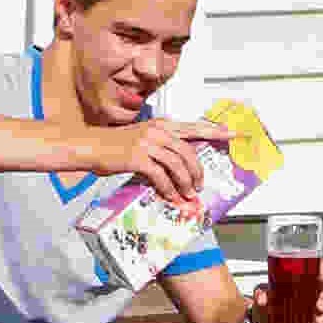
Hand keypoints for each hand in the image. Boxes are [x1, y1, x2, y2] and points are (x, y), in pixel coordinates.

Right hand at [79, 116, 223, 209]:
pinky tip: (170, 197)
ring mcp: (147, 143)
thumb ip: (162, 147)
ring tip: (188, 194)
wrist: (90, 146)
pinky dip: (169, 189)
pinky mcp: (138, 157)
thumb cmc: (115, 146)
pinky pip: (161, 177)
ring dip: (186, 183)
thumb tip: (181, 167)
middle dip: (198, 171)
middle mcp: (157, 131)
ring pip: (178, 165)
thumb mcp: (142, 139)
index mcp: (161, 125)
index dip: (215, 130)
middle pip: (189, 151)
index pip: (194, 127)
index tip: (232, 134)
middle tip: (201, 185)